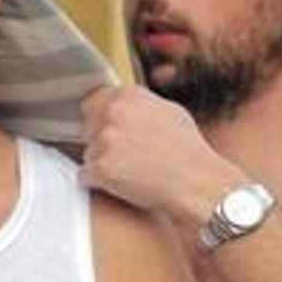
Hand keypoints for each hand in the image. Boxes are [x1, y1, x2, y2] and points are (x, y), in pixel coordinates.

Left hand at [80, 86, 245, 225]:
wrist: (196, 184)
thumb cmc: (189, 153)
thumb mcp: (170, 112)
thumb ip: (141, 105)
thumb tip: (126, 106)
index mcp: (130, 96)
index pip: (94, 102)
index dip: (102, 121)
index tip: (113, 133)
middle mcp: (114, 113)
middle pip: (87, 128)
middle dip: (100, 142)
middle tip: (126, 157)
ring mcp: (105, 140)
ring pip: (87, 153)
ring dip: (102, 164)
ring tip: (131, 173)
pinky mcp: (101, 168)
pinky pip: (85, 176)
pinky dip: (99, 183)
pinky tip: (123, 185)